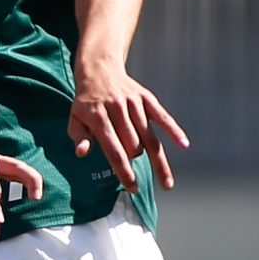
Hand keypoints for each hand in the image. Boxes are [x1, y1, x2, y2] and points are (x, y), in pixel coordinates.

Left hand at [70, 61, 189, 191]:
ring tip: (167, 183)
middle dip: (134, 162)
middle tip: (132, 172)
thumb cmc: (85, 103)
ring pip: (149, 136)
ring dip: (158, 161)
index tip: (132, 188)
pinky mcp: (146, 98)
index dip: (124, 171)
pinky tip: (184, 145)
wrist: (99, 71)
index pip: (113, 150)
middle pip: (133, 144)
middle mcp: (117, 109)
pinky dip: (174, 130)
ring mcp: (133, 103)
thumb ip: (79, 136)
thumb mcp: (74, 119)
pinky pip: (162, 116)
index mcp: (98, 117)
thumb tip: (82, 153)